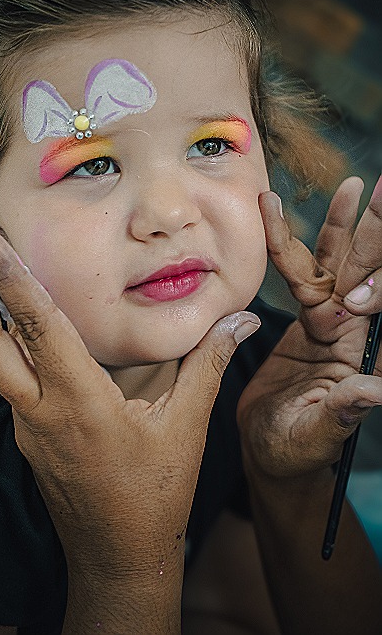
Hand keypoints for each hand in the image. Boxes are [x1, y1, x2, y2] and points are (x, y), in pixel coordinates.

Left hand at [0, 216, 259, 631]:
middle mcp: (41, 410)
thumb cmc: (154, 497)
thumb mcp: (187, 427)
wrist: (117, 559)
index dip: (7, 275)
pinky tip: (18, 321)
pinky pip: (7, 379)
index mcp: (79, 402)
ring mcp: (27, 425)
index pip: (36, 325)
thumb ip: (209, 363)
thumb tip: (243, 317)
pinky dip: (3, 340)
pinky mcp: (27, 434)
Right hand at [238, 177, 381, 479]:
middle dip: (375, 232)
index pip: (381, 304)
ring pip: (338, 264)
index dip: (380, 280)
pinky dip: (301, 241)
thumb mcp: (317, 435)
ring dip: (345, 226)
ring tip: (353, 186)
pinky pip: (307, 271)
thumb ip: (343, 412)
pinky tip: (311, 212)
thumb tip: (378, 391)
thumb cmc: (293, 451)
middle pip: (367, 273)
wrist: (265, 446)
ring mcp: (330, 320)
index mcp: (362, 356)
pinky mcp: (307, 316)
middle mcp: (352, 332)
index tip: (378, 245)